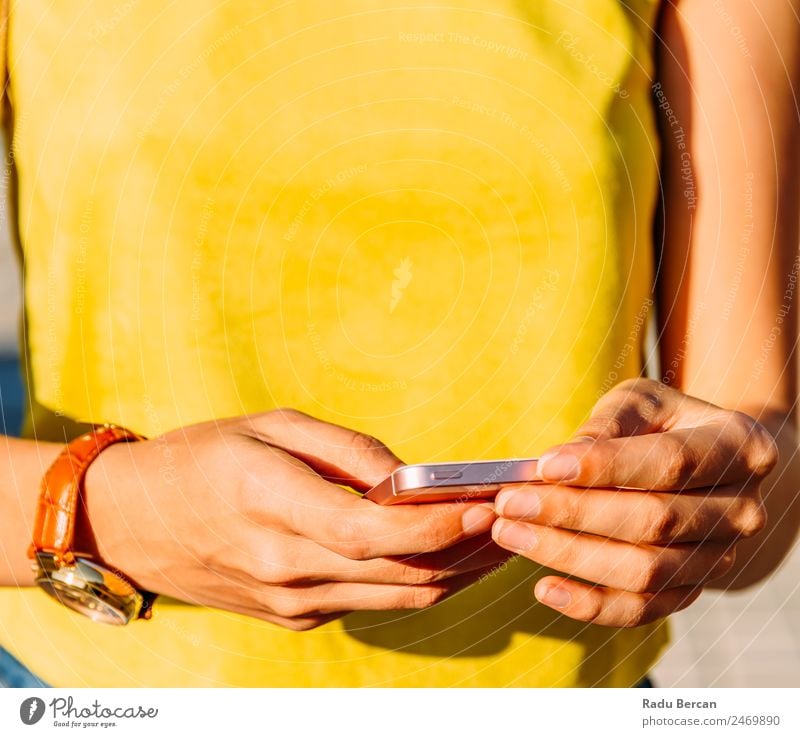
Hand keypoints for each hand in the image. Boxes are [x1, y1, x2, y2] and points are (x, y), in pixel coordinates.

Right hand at [83, 409, 503, 629]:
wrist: (132, 521)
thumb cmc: (201, 456)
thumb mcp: (272, 425)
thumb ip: (346, 451)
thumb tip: (408, 479)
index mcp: (275, 505)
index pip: (376, 534)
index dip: (440, 527)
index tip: (487, 506)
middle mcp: (286, 566)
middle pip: (400, 573)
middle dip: (467, 550)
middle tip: (514, 518)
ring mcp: (291, 600)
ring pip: (395, 598)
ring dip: (453, 572)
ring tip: (495, 539)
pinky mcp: (293, 615)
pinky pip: (370, 601)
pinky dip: (414, 581)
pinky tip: (441, 554)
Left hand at [491, 378, 777, 626]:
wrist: (703, 461)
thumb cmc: (663, 422)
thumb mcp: (643, 402)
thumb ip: (609, 423)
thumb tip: (559, 463)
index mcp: (737, 447)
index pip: (670, 462)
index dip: (605, 466)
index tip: (544, 466)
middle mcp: (740, 509)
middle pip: (653, 520)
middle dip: (572, 513)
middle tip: (510, 503)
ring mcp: (719, 558)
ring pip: (644, 571)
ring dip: (569, 556)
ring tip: (511, 534)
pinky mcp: (691, 591)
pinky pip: (641, 610)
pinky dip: (591, 606)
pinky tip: (543, 587)